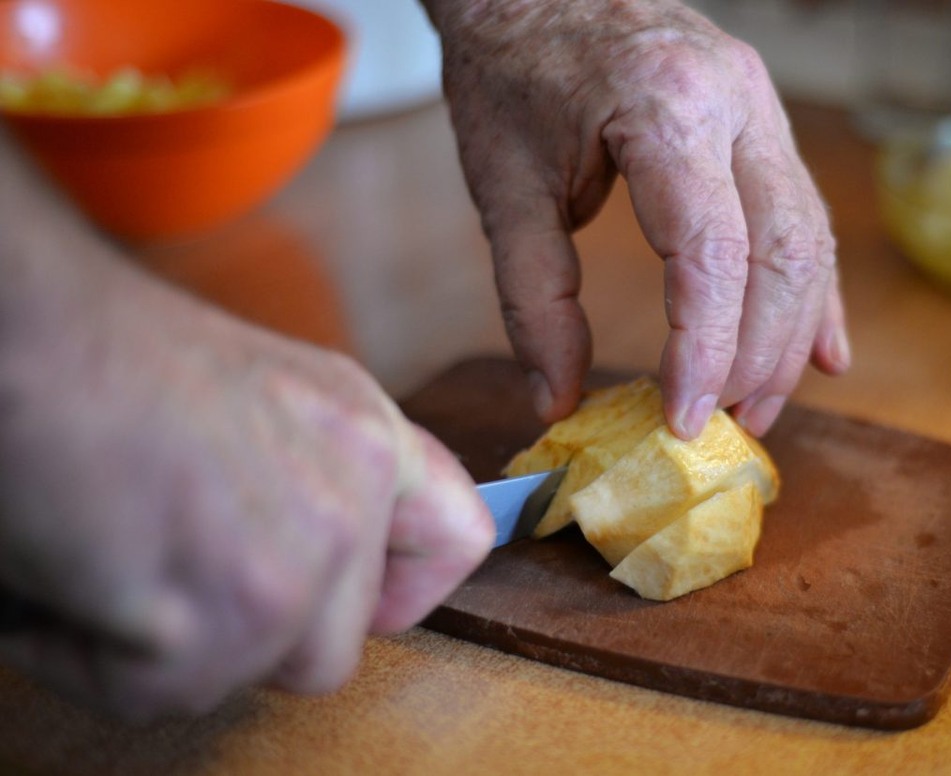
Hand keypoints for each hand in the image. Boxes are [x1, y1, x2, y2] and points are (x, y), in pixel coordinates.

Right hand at [0, 255, 492, 719]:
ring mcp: (294, 567)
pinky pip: (154, 692)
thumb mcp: (264, 395)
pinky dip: (93, 653)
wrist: (29, 338)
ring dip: (166, 644)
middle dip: (249, 636)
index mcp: (366, 436)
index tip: (354, 602)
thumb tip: (317, 559)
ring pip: (242, 676)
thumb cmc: (111, 358)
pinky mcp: (218, 622)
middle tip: (173, 569)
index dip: (402, 591)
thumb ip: (316, 476)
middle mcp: (350, 501)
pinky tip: (71, 568)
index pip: (457, 540)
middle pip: (332, 650)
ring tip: (111, 552)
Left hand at [425, 0, 849, 438]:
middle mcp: (735, 99)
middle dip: (761, 356)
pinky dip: (811, 289)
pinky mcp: (762, 119)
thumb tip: (557, 400)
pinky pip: (804, 213)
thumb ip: (533, 301)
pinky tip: (819, 350)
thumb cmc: (508, 74)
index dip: (706, 349)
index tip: (682, 420)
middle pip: (783, 252)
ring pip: (808, 237)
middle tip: (726, 426)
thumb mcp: (503, 190)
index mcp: (665, 108)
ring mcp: (760, 104)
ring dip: (791, 333)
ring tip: (758, 406)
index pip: (712, 254)